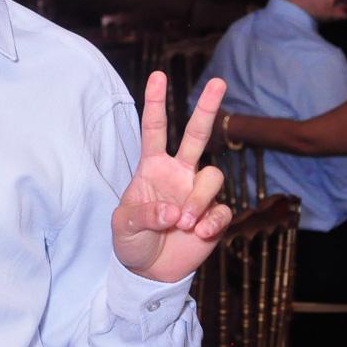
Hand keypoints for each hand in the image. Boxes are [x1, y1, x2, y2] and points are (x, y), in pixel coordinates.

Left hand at [112, 72, 233, 282]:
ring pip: (212, 177)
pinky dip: (210, 222)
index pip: (154, 130)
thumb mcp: (124, 226)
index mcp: (151, 168)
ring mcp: (197, 193)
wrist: (149, 270)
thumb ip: (144, 215)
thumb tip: (174, 211)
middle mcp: (178, 174)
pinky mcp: (214, 215)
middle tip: (218, 82)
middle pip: (197, 135)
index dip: (155, 103)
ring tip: (183, 222)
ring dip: (199, 198)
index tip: (158, 75)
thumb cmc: (131, 240)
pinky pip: (222, 209)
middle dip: (208, 108)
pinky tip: (197, 234)